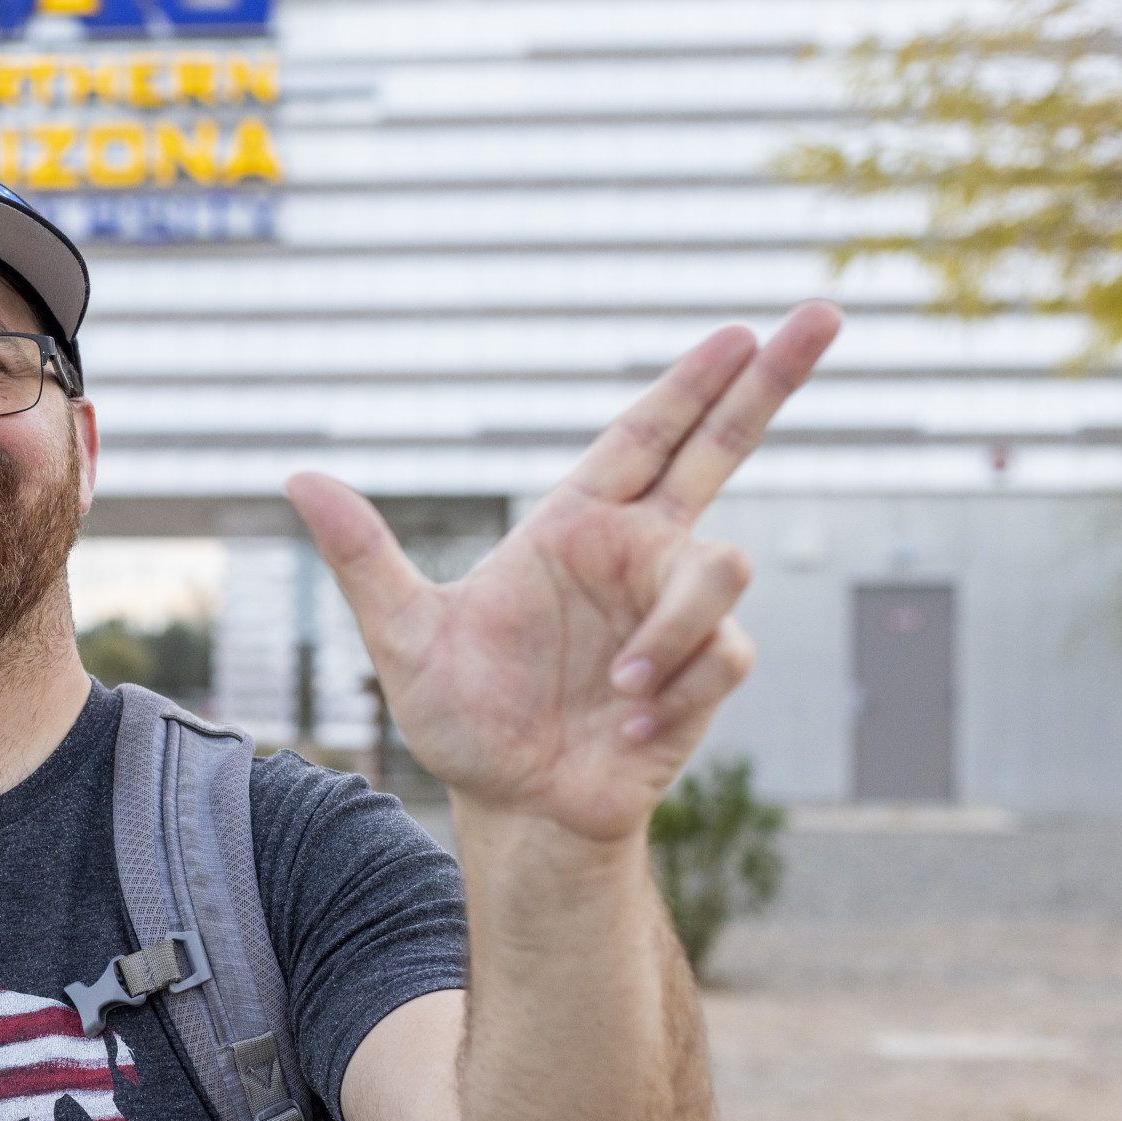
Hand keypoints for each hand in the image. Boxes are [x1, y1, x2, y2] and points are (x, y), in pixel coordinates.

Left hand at [286, 300, 842, 842]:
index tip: (739, 328)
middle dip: (771, 384)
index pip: (643, 435)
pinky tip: (627, 727)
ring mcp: (675, 612)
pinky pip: (719, 654)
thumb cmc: (462, 719)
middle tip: (821, 314)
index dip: (690, 383)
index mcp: (573, 528)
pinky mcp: (704, 675)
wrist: (515, 806)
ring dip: (670, 630)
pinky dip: (671, 690)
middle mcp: (634, 555)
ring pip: (721, 568)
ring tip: (619, 689)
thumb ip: (363, 557)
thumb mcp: (403, 636)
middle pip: (721, 449)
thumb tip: (299, 480)